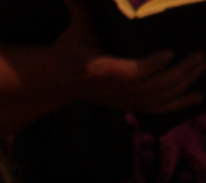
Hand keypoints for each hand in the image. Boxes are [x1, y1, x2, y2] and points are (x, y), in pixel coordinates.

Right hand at [61, 0, 205, 113]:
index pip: (128, 74)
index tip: (170, 52)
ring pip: (157, 99)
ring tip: (202, 65)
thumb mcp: (77, 27)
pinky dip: (179, 103)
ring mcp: (120, 100)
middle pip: (151, 89)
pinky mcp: (126, 105)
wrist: (55, 80)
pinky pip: (156, 108)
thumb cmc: (69, 49)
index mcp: (99, 70)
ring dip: (183, 84)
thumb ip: (82, 7)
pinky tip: (198, 95)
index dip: (150, 66)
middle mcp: (111, 90)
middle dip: (179, 73)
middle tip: (200, 56)